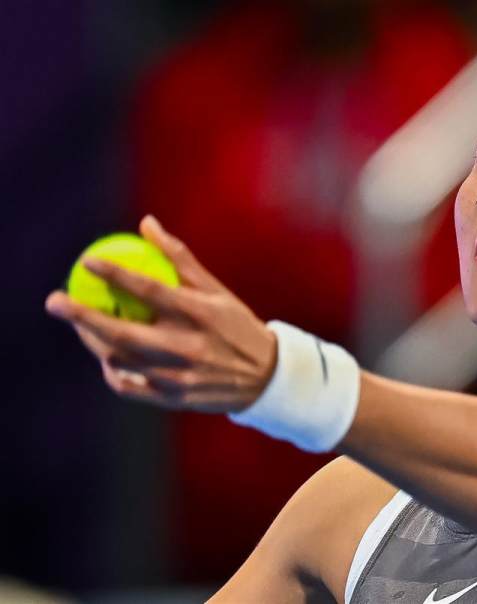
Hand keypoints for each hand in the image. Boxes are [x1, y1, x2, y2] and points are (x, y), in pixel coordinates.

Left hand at [45, 215, 277, 413]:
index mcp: (201, 314)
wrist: (265, 378)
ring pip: (119, 359)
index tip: (87, 262)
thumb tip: (146, 223)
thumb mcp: (216, 290)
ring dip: (92, 340)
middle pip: (122, 332)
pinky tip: (108, 357)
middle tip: (55, 301)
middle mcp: (188, 346)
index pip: (150, 289)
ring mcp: (179, 375)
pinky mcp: (173, 398)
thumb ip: (180, 258)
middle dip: (82, 316)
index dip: (115, 274)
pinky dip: (112, 370)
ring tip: (80, 325)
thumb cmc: (236, 326)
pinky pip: (128, 385)